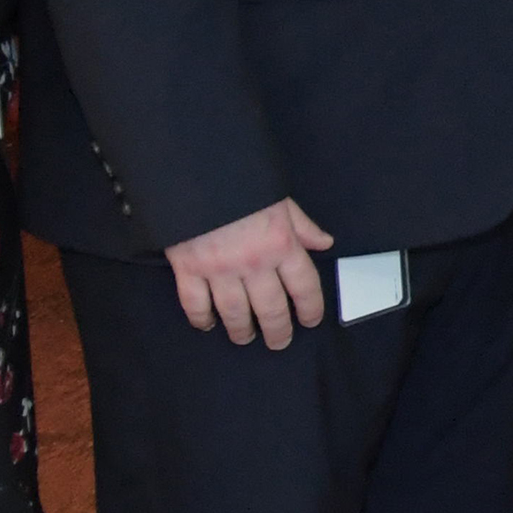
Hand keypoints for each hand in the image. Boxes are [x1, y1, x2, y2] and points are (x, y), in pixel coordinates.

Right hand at [168, 198, 334, 348]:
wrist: (196, 170)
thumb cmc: (241, 182)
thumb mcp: (281, 200)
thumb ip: (303, 226)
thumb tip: (324, 242)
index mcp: (282, 244)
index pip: (304, 287)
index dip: (311, 309)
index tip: (310, 320)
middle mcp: (254, 262)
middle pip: (271, 309)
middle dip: (278, 331)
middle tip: (279, 342)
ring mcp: (219, 268)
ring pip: (235, 313)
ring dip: (241, 331)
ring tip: (245, 338)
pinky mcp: (188, 268)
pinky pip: (195, 304)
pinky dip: (201, 319)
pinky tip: (208, 324)